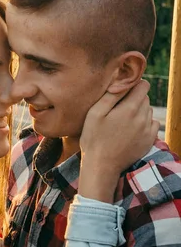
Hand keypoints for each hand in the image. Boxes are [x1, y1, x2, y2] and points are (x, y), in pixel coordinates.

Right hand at [79, 80, 158, 201]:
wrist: (102, 165)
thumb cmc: (93, 138)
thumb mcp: (95, 113)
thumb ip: (111, 96)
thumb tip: (123, 81)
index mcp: (129, 109)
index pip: (143, 85)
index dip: (133, 84)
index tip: (123, 90)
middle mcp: (143, 118)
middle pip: (145, 98)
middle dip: (134, 98)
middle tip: (117, 107)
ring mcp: (148, 130)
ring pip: (148, 111)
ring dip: (139, 110)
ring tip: (122, 120)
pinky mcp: (149, 141)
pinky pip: (153, 124)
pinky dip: (144, 123)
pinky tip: (131, 129)